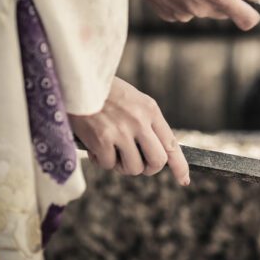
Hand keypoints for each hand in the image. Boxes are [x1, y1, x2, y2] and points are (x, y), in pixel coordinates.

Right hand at [69, 77, 190, 184]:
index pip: (172, 144)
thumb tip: (154, 151)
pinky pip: (108, 165)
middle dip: (148, 169)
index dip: (180, 166)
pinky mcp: (102, 140)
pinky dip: (101, 161)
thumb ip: (146, 122)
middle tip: (137, 164)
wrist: (75, 79)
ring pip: (133, 168)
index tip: (184, 180)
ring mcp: (121, 131)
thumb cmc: (102, 90)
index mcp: (150, 110)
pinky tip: (94, 147)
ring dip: (122, 166)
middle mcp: (140, 122)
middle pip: (157, 161)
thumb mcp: (133, 99)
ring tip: (111, 152)